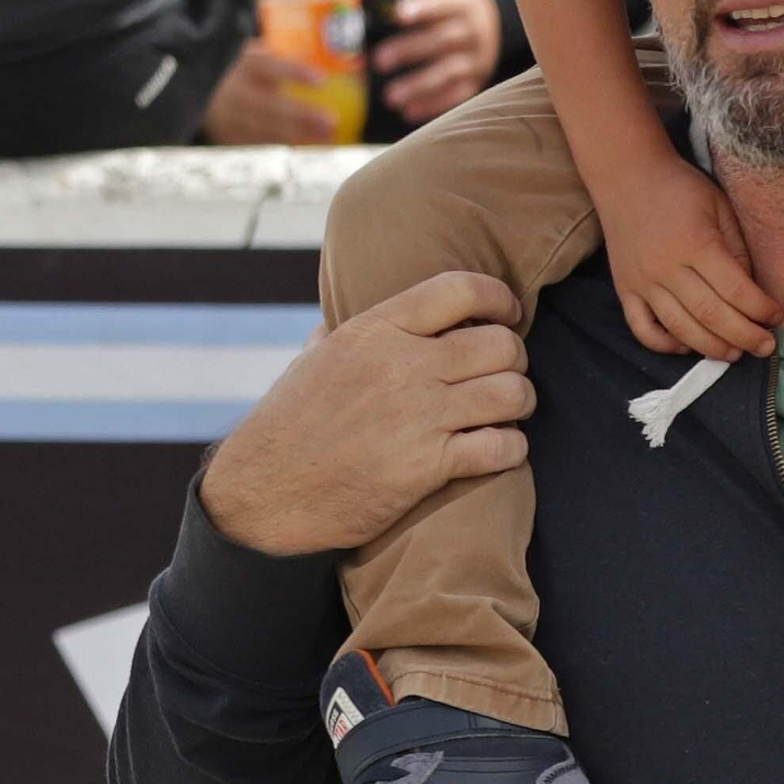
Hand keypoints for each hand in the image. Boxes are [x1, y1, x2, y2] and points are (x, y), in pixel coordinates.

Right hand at [200, 271, 533, 553]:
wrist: (263, 494)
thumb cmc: (286, 424)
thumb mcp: (312, 359)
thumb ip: (342, 330)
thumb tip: (347, 308)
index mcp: (376, 330)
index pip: (460, 289)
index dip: (498, 298)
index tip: (506, 314)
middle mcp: (403, 366)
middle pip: (500, 343)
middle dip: (514, 358)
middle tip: (506, 373)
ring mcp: (419, 417)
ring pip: (511, 393)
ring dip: (520, 402)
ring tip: (510, 411)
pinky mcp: (427, 467)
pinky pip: (501, 447)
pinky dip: (512, 448)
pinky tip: (500, 449)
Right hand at [202, 40, 335, 144]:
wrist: (198, 89)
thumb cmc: (243, 69)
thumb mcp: (256, 54)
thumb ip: (282, 57)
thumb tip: (330, 60)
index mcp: (243, 65)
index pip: (269, 66)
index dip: (295, 73)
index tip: (322, 80)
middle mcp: (233, 92)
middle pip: (270, 106)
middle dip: (303, 116)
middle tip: (332, 121)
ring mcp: (227, 117)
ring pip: (266, 130)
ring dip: (300, 136)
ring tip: (329, 137)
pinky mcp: (226, 137)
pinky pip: (259, 144)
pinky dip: (286, 146)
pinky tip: (309, 146)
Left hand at [372, 0, 504, 125]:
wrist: (490, 23)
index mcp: (462, 2)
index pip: (442, 4)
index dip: (422, 7)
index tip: (398, 13)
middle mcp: (473, 30)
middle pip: (441, 41)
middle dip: (410, 52)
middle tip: (377, 61)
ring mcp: (477, 58)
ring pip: (448, 73)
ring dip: (420, 86)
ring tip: (389, 98)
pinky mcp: (476, 81)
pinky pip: (457, 96)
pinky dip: (434, 105)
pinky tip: (407, 113)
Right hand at [598, 151, 780, 361]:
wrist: (626, 175)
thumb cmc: (680, 188)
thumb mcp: (719, 207)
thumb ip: (738, 249)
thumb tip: (751, 292)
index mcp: (696, 243)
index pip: (735, 290)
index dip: (761, 309)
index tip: (776, 317)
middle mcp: (667, 267)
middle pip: (711, 315)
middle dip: (744, 336)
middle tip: (765, 346)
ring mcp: (642, 282)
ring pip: (680, 329)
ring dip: (711, 348)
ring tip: (735, 354)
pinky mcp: (624, 289)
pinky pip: (642, 329)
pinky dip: (665, 345)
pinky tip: (687, 346)